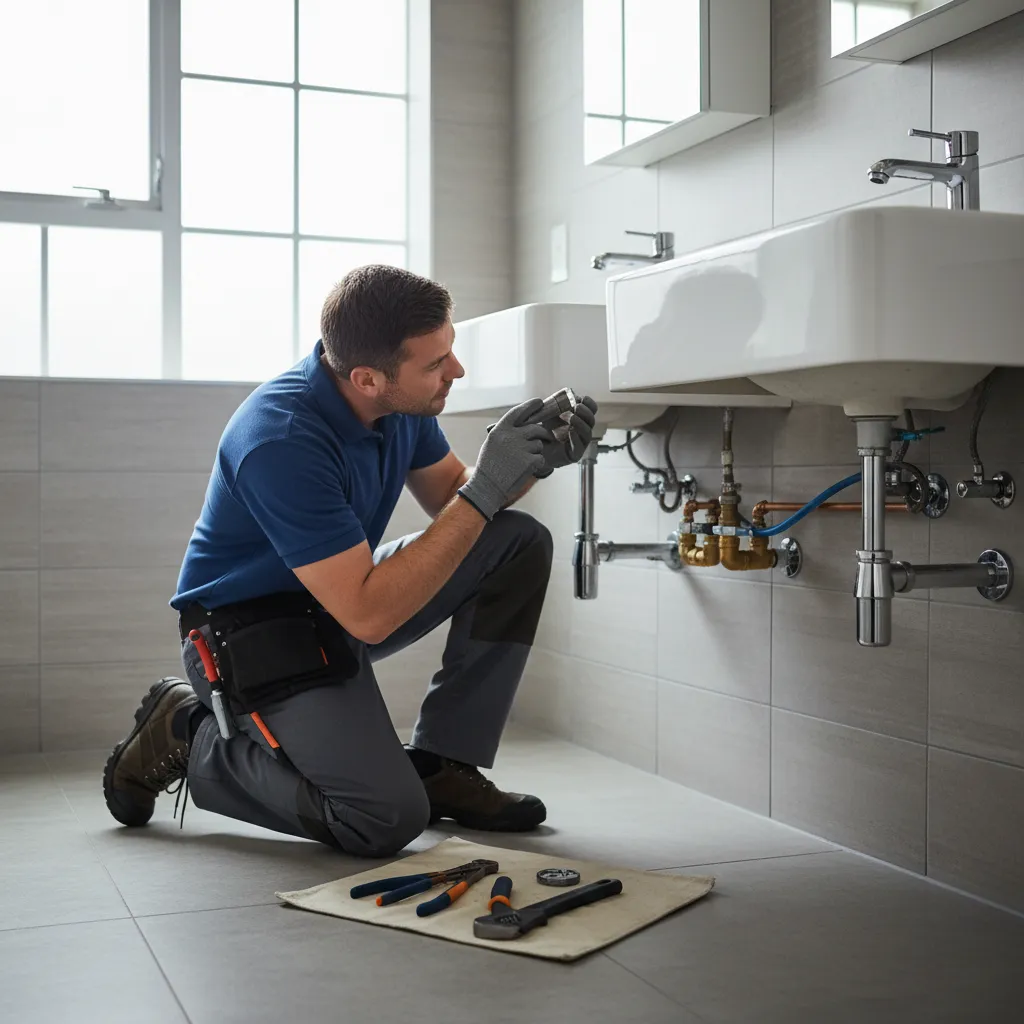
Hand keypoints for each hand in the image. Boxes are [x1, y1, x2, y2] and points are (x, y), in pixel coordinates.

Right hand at [458, 399, 551, 519]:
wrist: (487, 487)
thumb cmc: (489, 466)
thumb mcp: (492, 443)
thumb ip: (507, 432)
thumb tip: (526, 424)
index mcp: (500, 430)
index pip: (518, 412)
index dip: (531, 406)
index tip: (540, 403)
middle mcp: (511, 436)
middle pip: (535, 428)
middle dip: (543, 433)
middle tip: (547, 437)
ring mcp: (521, 448)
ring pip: (538, 444)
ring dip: (536, 451)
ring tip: (523, 461)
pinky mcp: (529, 461)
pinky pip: (540, 458)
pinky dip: (537, 463)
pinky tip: (527, 469)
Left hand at [535, 395, 597, 475]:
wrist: (535, 449)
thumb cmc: (543, 431)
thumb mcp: (548, 414)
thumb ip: (555, 404)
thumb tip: (565, 393)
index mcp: (579, 419)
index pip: (591, 411)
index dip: (589, 404)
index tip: (583, 398)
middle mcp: (582, 431)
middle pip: (591, 421)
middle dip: (585, 412)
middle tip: (577, 406)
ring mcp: (579, 443)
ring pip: (587, 433)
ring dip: (580, 423)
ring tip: (571, 417)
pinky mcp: (574, 455)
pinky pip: (579, 447)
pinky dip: (576, 438)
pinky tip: (571, 431)